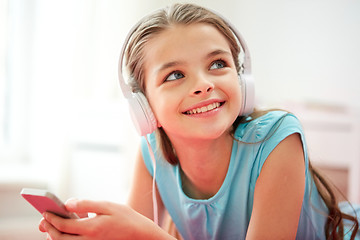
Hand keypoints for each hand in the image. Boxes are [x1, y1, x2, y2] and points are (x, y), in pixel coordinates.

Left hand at [39, 199, 164, 239]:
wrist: (139, 234)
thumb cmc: (125, 218)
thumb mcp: (107, 205)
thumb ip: (86, 204)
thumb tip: (67, 203)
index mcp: (91, 229)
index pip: (63, 226)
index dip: (52, 219)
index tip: (45, 212)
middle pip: (60, 239)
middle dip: (49, 229)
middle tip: (44, 220)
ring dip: (55, 236)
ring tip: (52, 226)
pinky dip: (66, 238)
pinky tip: (69, 229)